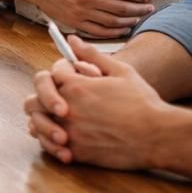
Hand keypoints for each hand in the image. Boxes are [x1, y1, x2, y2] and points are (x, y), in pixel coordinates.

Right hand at [20, 0, 155, 37]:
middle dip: (140, 9)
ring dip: (130, 21)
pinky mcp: (74, 22)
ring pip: (113, 21)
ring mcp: (80, 12)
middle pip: (122, 8)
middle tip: (149, 8)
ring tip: (138, 17)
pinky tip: (123, 28)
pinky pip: (99, 31)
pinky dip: (114, 32)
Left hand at [24, 36, 168, 168]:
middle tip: (56, 99)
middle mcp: (67, 109)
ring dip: (42, 120)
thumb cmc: (142, 102)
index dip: (61, 73)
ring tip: (56, 118)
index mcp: (76, 87)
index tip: (72, 75)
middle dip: (42, 97)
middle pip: (33, 101)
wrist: (158, 136)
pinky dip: (51, 142)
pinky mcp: (76, 153)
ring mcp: (70, 133)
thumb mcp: (121, 71)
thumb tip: (72, 40)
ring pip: (36, 126)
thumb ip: (92, 55)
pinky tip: (62, 137)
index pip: (51, 75)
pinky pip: (49, 147)